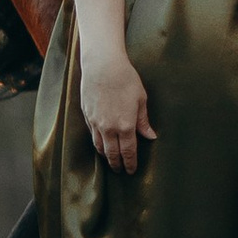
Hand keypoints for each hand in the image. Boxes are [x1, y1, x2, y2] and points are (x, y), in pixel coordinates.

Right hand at [81, 49, 154, 172]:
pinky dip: (97, 143)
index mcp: (125, 125)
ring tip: (111, 161)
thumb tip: (150, 136)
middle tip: (121, 171)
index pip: (128, 152)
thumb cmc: (125, 79)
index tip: (132, 170)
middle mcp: (109, 128)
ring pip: (99, 147)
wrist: (102, 66)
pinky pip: (92, 135)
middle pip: (112, 154)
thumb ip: (143, 121)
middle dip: (117, 165)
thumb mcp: (140, 99)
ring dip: (106, 156)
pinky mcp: (87, 116)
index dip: (130, 163)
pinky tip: (101, 144)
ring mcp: (95, 123)